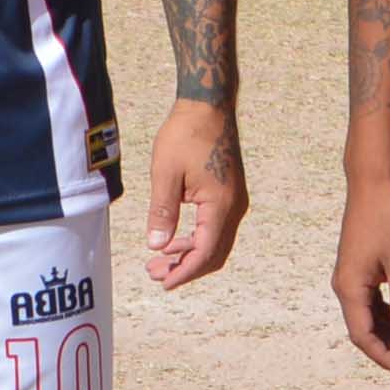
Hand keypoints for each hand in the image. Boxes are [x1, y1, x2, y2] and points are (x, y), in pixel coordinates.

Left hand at [139, 99, 248, 289]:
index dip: (184, 272)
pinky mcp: (228, 193)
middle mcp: (234, 207)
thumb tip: (156, 246)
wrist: (207, 106)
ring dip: (189, 254)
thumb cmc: (185, 134)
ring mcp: (234, 200)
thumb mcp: (165, 174)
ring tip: (159, 260)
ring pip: (215, 241)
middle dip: (185, 268)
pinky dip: (195, 238)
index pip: (205, 252)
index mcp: (221, 205)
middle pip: (214, 253)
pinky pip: (215, 227)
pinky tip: (173, 238)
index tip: (164, 283)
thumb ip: (162, 212)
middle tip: (155, 274)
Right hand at [334, 173, 389, 375]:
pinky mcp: (360, 271)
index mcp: (351, 288)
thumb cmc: (388, 219)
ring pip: (370, 318)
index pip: (364, 336)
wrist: (373, 185)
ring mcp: (352, 280)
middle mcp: (345, 288)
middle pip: (366, 330)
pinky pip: (372, 304)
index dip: (384, 356)